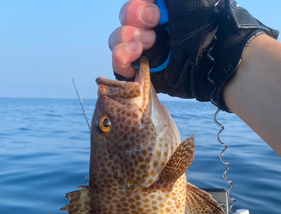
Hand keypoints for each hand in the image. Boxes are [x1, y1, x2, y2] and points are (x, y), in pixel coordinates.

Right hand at [109, 0, 277, 110]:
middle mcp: (152, 30)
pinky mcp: (144, 74)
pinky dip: (120, 60)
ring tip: (146, 45)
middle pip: (124, 21)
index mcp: (161, 10)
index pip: (134, 5)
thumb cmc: (206, 21)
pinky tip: (135, 57)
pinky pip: (119, 67)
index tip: (155, 13)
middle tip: (153, 30)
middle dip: (132, 21)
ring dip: (126, 39)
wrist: (216, 55)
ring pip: (117, 41)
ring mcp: (147, 53)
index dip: (137, 7)